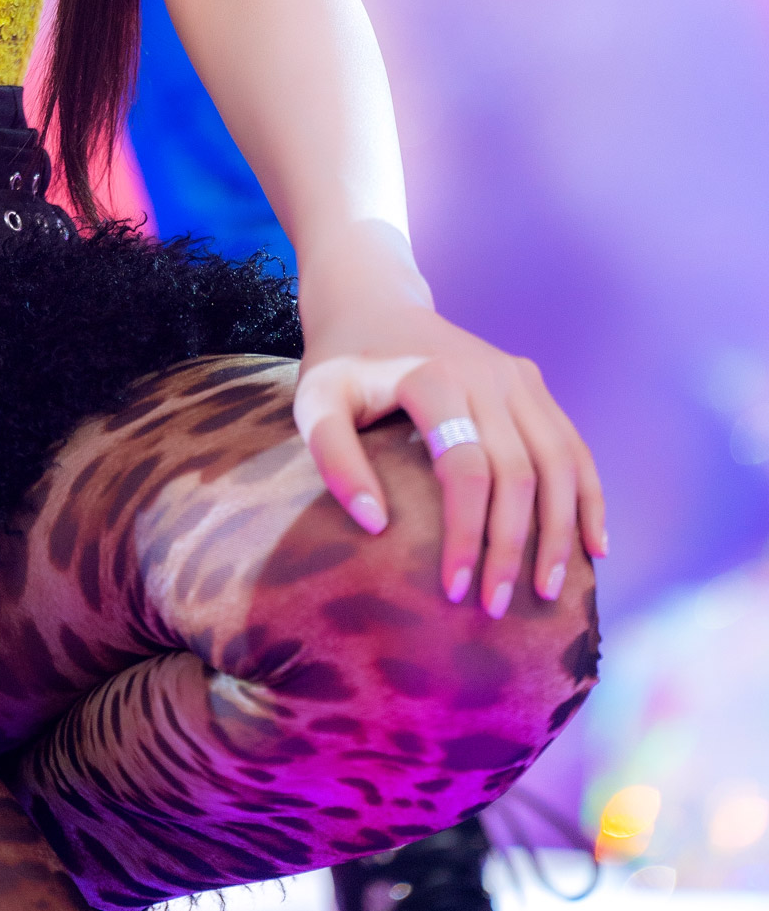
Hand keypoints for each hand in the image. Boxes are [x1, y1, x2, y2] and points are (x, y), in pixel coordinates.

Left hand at [293, 291, 607, 616]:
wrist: (372, 303)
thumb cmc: (341, 364)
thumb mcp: (315, 403)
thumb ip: (333, 458)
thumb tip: (375, 524)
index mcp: (433, 377)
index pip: (464, 470)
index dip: (466, 535)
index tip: (456, 590)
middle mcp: (486, 374)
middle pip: (519, 473)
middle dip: (513, 548)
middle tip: (497, 607)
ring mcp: (516, 376)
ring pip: (559, 462)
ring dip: (560, 532)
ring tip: (549, 592)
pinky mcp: (531, 382)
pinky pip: (572, 445)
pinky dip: (589, 496)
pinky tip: (594, 546)